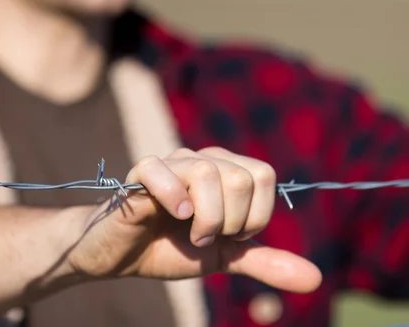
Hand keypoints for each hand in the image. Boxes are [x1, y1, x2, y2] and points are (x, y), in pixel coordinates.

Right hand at [67, 147, 321, 293]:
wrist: (122, 256)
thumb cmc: (170, 249)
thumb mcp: (224, 256)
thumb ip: (265, 262)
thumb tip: (316, 278)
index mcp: (223, 171)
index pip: (263, 175)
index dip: (255, 215)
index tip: (231, 235)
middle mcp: (199, 159)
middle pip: (241, 177)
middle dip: (230, 222)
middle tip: (206, 237)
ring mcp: (169, 164)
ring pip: (207, 172)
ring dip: (206, 218)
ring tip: (189, 233)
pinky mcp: (139, 174)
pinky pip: (161, 170)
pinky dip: (174, 200)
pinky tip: (172, 217)